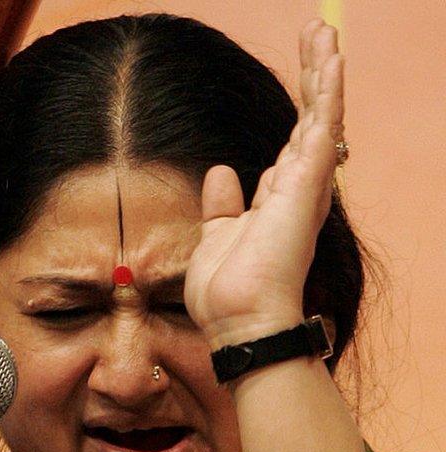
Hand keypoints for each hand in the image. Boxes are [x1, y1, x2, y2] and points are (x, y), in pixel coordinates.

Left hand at [185, 20, 343, 349]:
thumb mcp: (217, 236)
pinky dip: (327, 96)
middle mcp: (298, 189)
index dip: (301, 102)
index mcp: (278, 198)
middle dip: (316, 74)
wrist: (237, 324)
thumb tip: (222, 171)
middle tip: (320, 31)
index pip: (294, 138)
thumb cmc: (228, 291)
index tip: (304, 66)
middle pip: (311, 118)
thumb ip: (223, 205)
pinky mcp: (305, 190)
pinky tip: (332, 63)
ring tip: (327, 32)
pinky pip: (321, 132)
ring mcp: (305, 188)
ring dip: (324, 72)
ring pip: (321, 116)